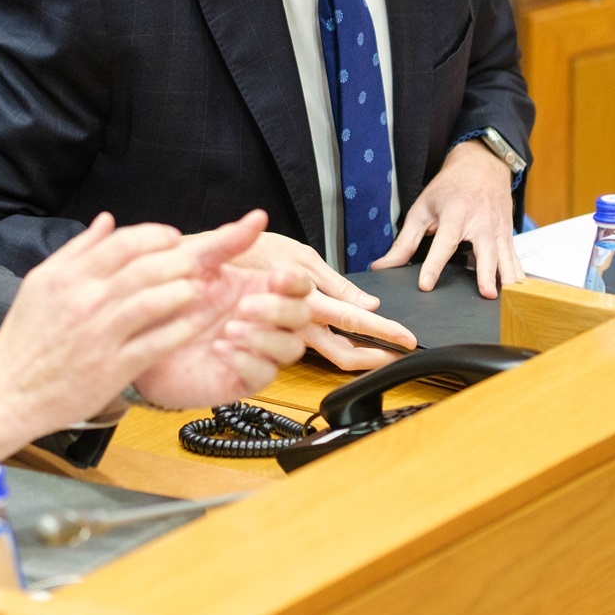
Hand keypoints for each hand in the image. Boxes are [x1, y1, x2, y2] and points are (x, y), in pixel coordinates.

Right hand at [0, 211, 297, 458]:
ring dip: (186, 290)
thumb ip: (76, 251)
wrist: (8, 392)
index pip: (123, 242)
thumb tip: (106, 220)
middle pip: (146, 266)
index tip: (173, 239)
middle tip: (199, 260)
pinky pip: (159, 342)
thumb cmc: (25, 338)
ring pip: (157, 300)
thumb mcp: (40, 283)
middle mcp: (85, 301)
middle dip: (180, 259)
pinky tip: (196, 321)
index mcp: (68, 276)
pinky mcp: (113, 368)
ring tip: (201, 288)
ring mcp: (101, 335)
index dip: (156, 236)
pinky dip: (181, 328)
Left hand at [128, 220, 315, 406]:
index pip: (299, 286)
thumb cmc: (166, 299)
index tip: (276, 278)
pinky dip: (246, 361)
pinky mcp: (240, 378)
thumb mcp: (194, 265)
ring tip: (228, 330)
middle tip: (243, 306)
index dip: (296, 282)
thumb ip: (227, 243)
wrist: (136, 336)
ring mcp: (255, 350)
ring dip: (264, 338)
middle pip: (301, 316)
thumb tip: (258, 216)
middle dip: (279, 310)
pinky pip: (263, 375)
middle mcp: (262, 321)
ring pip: (290, 349)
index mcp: (257, 289)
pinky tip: (220, 349)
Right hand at [228, 231, 413, 369]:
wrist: (207, 270)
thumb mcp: (301, 257)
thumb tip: (367, 303)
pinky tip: (348, 342)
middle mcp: (298, 327)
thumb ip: (335, 284)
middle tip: (398, 354)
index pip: (354, 321)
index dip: (384, 332)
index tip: (408, 340)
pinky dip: (335, 347)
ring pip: (329, 356)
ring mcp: (287, 336)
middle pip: (344, 355)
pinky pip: (311, 350)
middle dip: (376, 358)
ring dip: (357, 357)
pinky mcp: (278, 338)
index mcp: (306, 304)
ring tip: (380, 351)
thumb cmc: (252, 256)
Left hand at [370, 140, 523, 298]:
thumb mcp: (422, 209)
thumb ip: (405, 241)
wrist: (482, 166)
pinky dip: (518, 276)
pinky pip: (516, 259)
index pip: (444, 243)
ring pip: (507, 257)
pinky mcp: (509, 236)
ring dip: (509, 278)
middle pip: (485, 251)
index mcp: (455, 214)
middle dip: (486, 273)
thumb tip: (382, 266)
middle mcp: (481, 222)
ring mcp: (499, 230)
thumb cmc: (448, 188)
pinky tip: (518, 293)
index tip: (426, 285)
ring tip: (509, 299)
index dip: (433, 265)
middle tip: (486, 294)